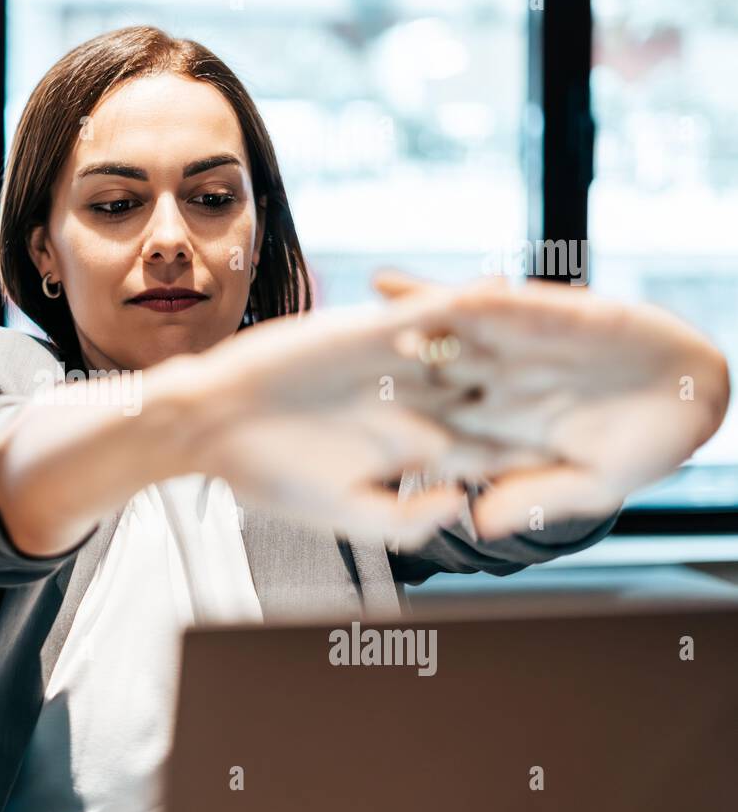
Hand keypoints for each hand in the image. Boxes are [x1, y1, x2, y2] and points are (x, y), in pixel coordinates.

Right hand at [190, 281, 551, 546]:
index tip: (583, 457)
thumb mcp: (343, 514)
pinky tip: (500, 291)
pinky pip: (423, 313)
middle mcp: (409, 404)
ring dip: (512, 339)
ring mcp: (392, 365)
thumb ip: (405, 520)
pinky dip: (460, 303)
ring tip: (566, 324)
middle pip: (488, 396)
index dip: (530, 454)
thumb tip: (463, 508)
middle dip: (538, 391)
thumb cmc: (271, 477)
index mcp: (407, 452)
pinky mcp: (368, 332)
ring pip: (467, 349)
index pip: (482, 453)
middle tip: (598, 383)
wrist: (213, 423)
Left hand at [372, 269, 731, 538]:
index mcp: (499, 434)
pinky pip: (480, 300)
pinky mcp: (533, 311)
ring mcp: (509, 349)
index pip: (435, 440)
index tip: (343, 450)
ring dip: (399, 331)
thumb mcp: (592, 483)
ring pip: (442, 339)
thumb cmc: (645, 447)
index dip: (392, 443)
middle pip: (425, 387)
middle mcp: (493, 390)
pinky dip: (441, 292)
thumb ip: (535, 498)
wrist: (693, 391)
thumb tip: (476, 526)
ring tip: (351, 322)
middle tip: (328, 381)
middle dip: (383, 382)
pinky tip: (395, 286)